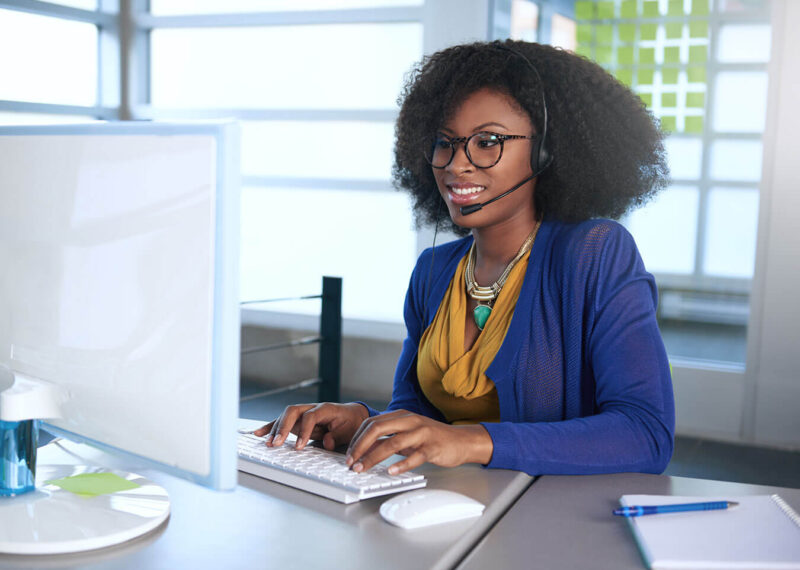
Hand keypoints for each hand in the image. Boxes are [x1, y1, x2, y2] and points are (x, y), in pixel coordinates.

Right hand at [254, 402, 368, 450]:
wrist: (353, 415)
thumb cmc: (351, 422)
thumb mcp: (349, 431)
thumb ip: (338, 436)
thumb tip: (326, 441)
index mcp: (326, 408)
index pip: (311, 416)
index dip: (304, 431)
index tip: (300, 446)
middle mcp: (312, 408)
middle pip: (293, 411)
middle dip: (283, 427)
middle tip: (278, 443)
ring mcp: (304, 412)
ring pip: (285, 416)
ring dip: (275, 429)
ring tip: (268, 443)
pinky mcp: (298, 420)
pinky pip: (282, 422)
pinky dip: (271, 427)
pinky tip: (259, 433)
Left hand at [344, 410, 492, 474]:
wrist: (461, 441)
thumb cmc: (432, 438)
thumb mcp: (407, 434)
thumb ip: (388, 438)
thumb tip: (364, 450)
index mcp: (401, 415)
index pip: (371, 423)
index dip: (357, 439)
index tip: (349, 455)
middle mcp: (410, 420)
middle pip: (378, 429)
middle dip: (360, 446)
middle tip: (351, 463)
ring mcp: (422, 433)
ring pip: (393, 443)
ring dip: (374, 457)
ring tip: (363, 469)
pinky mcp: (433, 447)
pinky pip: (415, 456)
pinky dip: (401, 464)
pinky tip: (391, 471)